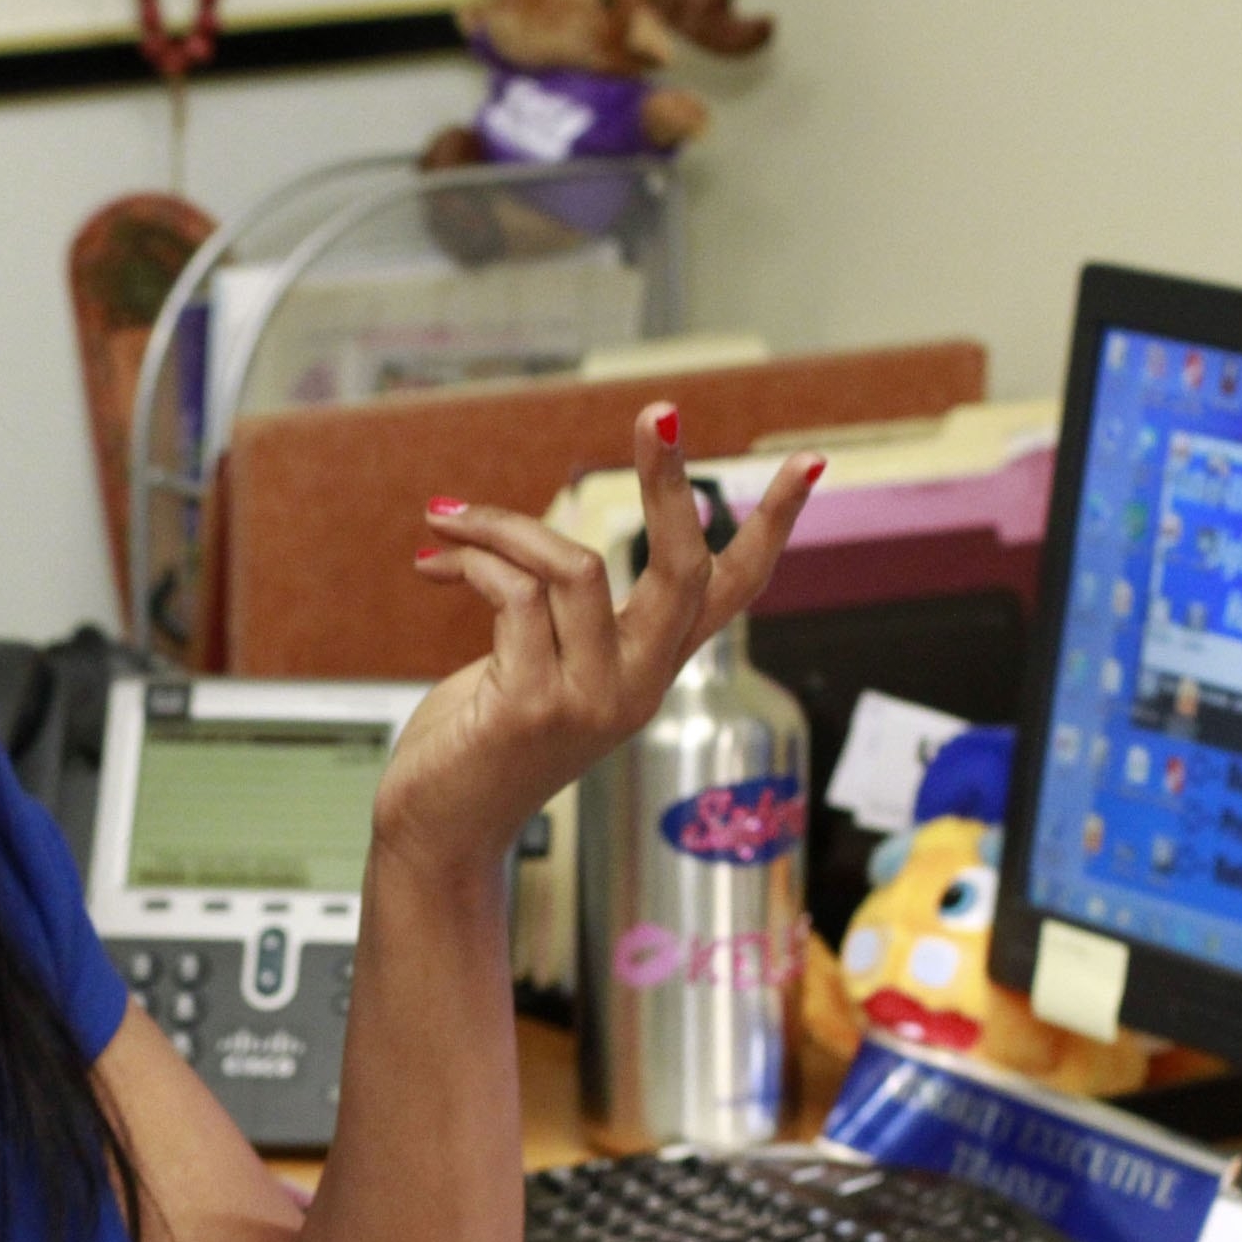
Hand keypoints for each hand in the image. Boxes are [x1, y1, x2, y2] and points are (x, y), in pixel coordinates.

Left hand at [381, 404, 818, 871]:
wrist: (436, 832)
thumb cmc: (475, 745)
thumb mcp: (530, 664)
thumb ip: (551, 612)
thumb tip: (530, 542)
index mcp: (647, 670)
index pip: (730, 593)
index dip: (770, 528)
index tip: (808, 466)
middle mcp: (636, 686)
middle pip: (683, 567)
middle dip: (670, 481)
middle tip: (658, 409)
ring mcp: (592, 700)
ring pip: (575, 566)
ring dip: (502, 526)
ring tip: (445, 520)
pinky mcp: (534, 707)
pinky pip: (513, 597)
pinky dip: (470, 562)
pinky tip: (432, 566)